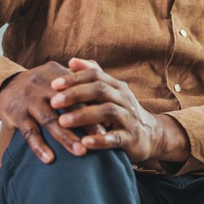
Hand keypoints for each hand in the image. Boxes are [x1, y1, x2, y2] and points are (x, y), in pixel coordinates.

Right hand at [0, 61, 104, 163]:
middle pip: (68, 105)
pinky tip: (49, 159)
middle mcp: (44, 86)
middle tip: (102, 135)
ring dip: (66, 137)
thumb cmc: (40, 84)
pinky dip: (39, 146)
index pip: (80, 89)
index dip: (95, 104)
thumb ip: (78, 81)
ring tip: (80, 151)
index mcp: (57, 75)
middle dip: (85, 121)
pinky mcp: (16, 114)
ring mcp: (29, 100)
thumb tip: (105, 96)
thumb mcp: (56, 75)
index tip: (109, 119)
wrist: (5, 85)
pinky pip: (29, 132)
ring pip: (49, 120)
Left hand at [50, 58, 189, 162]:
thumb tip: (71, 60)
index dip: (75, 78)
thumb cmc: (122, 111)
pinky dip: (100, 140)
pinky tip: (84, 142)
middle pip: (100, 90)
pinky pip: (115, 138)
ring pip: (107, 111)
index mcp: (116, 86)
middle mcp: (124, 98)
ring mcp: (129, 117)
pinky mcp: (131, 138)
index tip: (53, 84)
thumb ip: (93, 76)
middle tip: (53, 101)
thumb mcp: (111, 92)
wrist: (150, 135)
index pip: (95, 75)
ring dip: (83, 116)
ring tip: (62, 121)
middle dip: (75, 94)